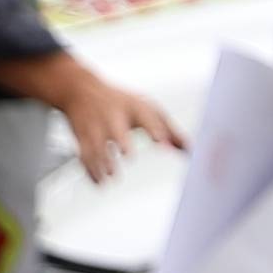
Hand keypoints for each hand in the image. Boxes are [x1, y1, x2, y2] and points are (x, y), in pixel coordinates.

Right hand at [0, 49, 181, 182]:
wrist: (80, 90)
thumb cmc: (122, 102)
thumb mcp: (147, 109)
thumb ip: (170, 131)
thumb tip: (191, 151)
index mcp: (134, 108)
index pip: (146, 116)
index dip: (155, 128)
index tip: (161, 141)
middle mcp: (113, 117)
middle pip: (116, 128)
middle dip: (121, 140)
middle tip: (127, 155)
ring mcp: (95, 126)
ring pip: (96, 144)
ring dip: (102, 161)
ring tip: (111, 177)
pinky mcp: (81, 136)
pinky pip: (84, 154)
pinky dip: (90, 170)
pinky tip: (100, 183)